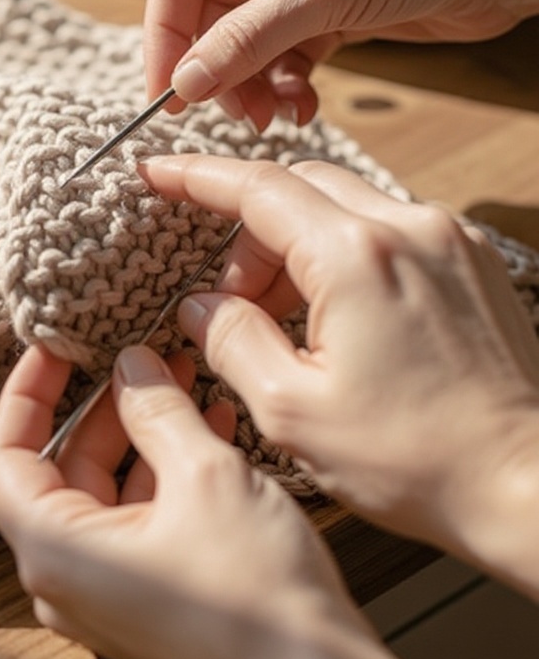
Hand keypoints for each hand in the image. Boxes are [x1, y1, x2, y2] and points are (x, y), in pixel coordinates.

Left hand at [0, 343, 412, 658]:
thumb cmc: (257, 597)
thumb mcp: (204, 476)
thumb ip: (157, 410)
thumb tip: (130, 364)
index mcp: (55, 550)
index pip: (5, 455)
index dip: (27, 393)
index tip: (56, 348)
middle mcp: (66, 578)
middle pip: (58, 468)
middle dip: (102, 406)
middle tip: (140, 356)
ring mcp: (105, 593)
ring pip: (102, 490)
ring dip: (140, 433)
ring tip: (181, 379)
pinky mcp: (144, 598)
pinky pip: (134, 517)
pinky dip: (161, 470)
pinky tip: (205, 426)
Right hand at [140, 153, 538, 596]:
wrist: (528, 486)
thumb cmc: (417, 459)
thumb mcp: (291, 410)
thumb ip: (231, 340)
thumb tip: (199, 304)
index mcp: (357, 256)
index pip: (256, 188)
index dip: (196, 177)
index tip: (157, 172)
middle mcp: (408, 228)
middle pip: (298, 189)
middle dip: (248, 233)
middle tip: (228, 300)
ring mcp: (447, 240)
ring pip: (341, 206)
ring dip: (293, 247)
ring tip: (282, 323)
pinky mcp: (469, 261)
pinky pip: (384, 229)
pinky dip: (341, 256)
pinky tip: (334, 318)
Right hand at [143, 0, 538, 129]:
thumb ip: (247, 38)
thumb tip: (186, 81)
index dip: (166, 34)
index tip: (165, 91)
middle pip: (210, 14)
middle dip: (217, 69)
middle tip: (230, 114)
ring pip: (244, 41)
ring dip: (251, 84)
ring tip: (271, 117)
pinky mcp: (326, 7)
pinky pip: (282, 54)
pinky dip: (285, 84)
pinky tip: (302, 106)